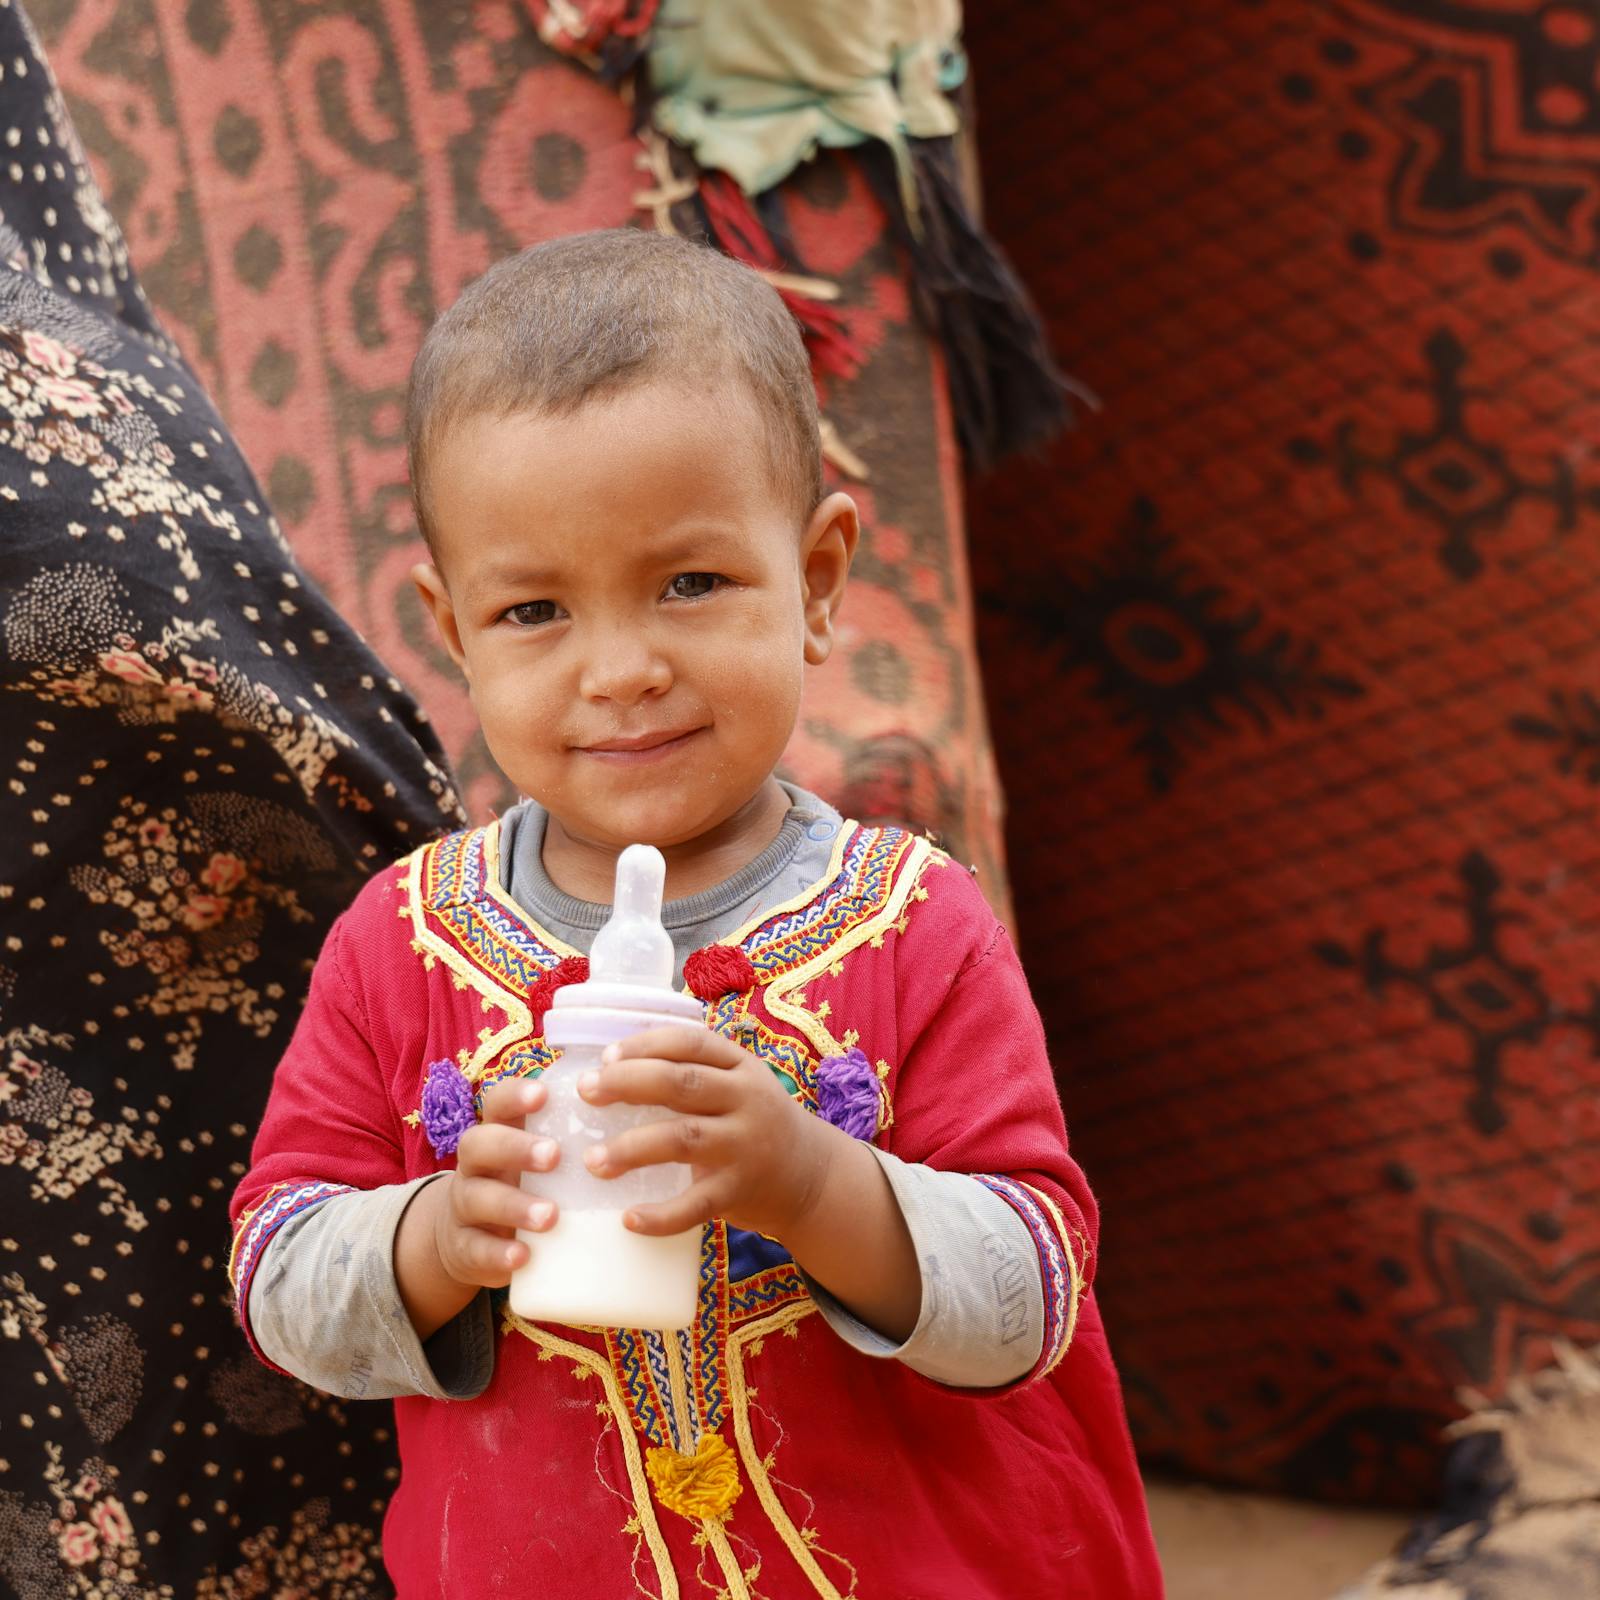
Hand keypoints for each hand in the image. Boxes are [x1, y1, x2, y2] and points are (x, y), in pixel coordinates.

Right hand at [431, 1077, 560, 1289]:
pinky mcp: (465, 1248)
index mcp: (498, 1133)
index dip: (515, 1095)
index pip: (497, 1102)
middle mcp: (476, 1165)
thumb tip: (637, 1117)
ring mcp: (465, 1207)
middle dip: (515, 1147)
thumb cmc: (524, 1186)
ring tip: (550, 1216)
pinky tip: (523, 1256)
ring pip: (477, 1198)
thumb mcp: (537, 1161)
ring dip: (514, 1206)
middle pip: (479, 1144)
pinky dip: (499, 1252)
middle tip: (554, 1155)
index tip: (543, 1094)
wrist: (472, 1240)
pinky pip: (475, 1248)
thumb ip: (572, 1139)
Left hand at [578, 1024, 834, 1239]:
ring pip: (683, 1139)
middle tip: (587, 1092)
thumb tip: (609, 1069)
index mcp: (740, 1066)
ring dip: (632, 1148)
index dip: (645, 1045)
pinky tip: (629, 1218)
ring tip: (593, 1161)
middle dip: (627, 1083)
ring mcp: (744, 1147)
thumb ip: (692, 1073)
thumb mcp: (738, 1085)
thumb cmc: (753, 1123)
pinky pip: (695, 1205)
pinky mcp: (739, 1192)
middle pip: (681, 1083)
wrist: (811, 1176)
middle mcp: (746, 1100)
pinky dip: (661, 1215)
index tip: (606, 1056)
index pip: (689, 1042)